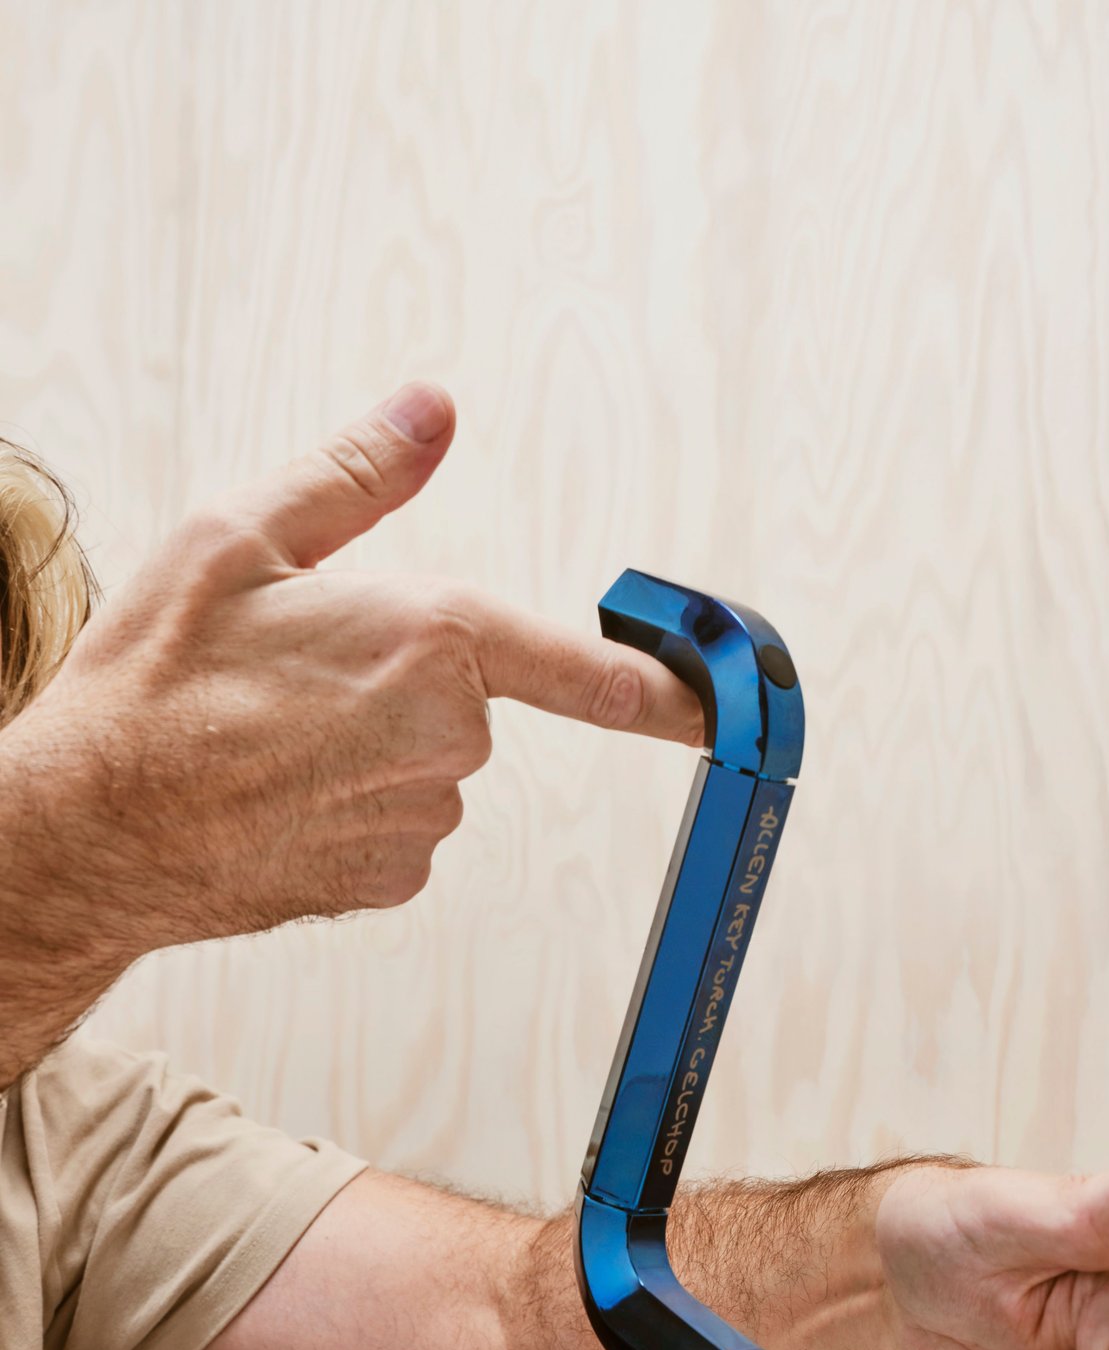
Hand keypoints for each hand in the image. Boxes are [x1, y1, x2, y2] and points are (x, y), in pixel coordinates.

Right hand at [10, 381, 702, 955]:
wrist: (89, 828)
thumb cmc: (151, 682)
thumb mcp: (238, 540)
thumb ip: (356, 474)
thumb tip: (433, 411)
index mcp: (428, 640)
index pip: (580, 664)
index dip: (659, 683)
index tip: (719, 701)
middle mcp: (445, 737)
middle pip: (473, 697)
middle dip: (406, 679)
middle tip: (292, 678)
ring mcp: (421, 817)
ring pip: (433, 762)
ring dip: (374, 743)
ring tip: (267, 737)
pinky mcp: (392, 878)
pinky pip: (403, 823)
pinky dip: (356, 804)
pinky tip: (279, 791)